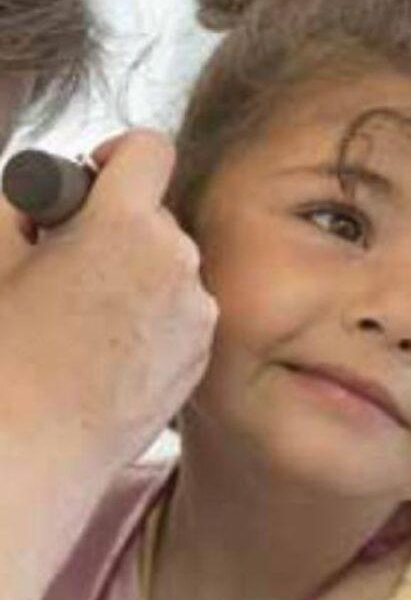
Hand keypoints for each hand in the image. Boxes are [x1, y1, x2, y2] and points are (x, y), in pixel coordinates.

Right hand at [0, 128, 217, 492]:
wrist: (30, 450)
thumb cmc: (6, 355)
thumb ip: (21, 204)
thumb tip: (45, 196)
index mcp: (124, 225)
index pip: (149, 149)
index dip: (116, 154)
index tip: (91, 179)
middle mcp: (176, 261)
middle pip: (156, 215)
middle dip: (116, 228)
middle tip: (67, 266)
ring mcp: (196, 312)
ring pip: (170, 268)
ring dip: (136, 276)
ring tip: (84, 322)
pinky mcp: (202, 354)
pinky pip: (181, 313)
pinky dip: (152, 319)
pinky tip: (107, 354)